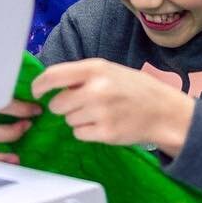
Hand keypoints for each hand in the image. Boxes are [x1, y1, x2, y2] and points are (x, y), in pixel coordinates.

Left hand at [33, 58, 194, 156]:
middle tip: (82, 104)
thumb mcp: (109, 71)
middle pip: (57, 104)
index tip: (36, 92)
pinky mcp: (105, 133)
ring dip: (77, 119)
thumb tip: (50, 84)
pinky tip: (103, 125)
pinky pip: (79, 134)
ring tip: (99, 113)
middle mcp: (96, 89)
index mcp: (95, 68)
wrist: (165, 112)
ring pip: (68, 120)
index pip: (53, 75)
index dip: (39, 85)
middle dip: (64, 106)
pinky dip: (86, 132)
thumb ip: (82, 75)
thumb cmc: (135, 89)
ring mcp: (100, 112)